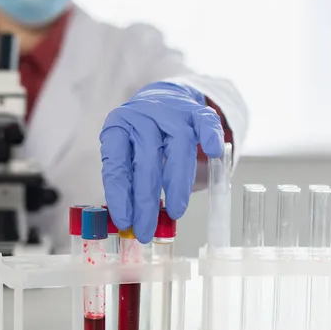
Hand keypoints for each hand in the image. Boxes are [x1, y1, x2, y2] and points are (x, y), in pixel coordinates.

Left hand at [100, 81, 223, 242]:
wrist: (160, 100)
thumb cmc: (139, 139)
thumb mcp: (124, 154)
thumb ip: (127, 182)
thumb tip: (130, 221)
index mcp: (118, 128)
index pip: (116, 163)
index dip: (120, 194)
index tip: (125, 220)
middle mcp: (142, 116)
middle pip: (146, 158)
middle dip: (146, 199)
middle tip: (147, 229)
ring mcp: (170, 111)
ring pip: (178, 144)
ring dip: (177, 182)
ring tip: (175, 211)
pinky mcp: (195, 110)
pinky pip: (206, 120)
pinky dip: (211, 136)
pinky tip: (213, 154)